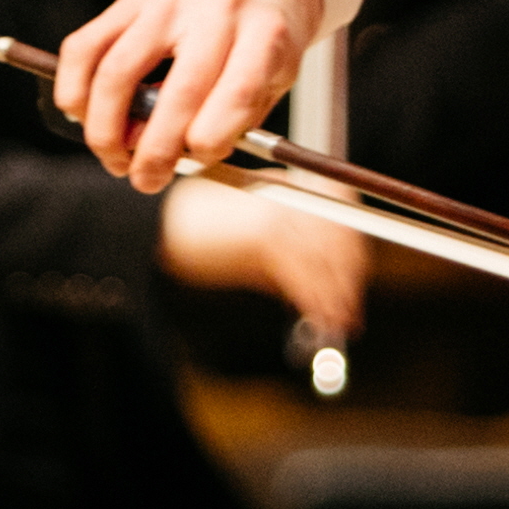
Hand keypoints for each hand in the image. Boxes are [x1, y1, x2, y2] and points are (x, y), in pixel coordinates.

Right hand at [55, 0, 327, 191]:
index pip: (237, 94)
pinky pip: (85, 46)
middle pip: (177, 91)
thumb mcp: (275, 77)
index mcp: (264, 33)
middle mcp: (216, 9)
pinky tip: (82, 114)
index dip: (211, 142)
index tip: (196, 160)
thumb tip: (177, 158)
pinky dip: (74, 88)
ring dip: (105, 128)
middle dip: (153, 151)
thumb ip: (235, 120)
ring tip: (113, 156)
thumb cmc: (263, 38)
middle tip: (145, 180)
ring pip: (117, 71)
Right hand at [161, 178, 363, 337]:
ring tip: (342, 322)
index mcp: (282, 185)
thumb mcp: (244, 235)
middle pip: (338, 236)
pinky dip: (317, 301)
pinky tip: (323, 320)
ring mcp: (276, 213)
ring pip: (324, 259)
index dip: (351, 246)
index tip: (354, 273)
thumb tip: (307, 285)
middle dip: (348, 276)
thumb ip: (276, 254)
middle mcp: (285, 195)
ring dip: (337, 295)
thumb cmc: (191, 228)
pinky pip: (302, 273)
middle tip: (351, 306)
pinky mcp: (263, 236)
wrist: (155, 223)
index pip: (337, 210)